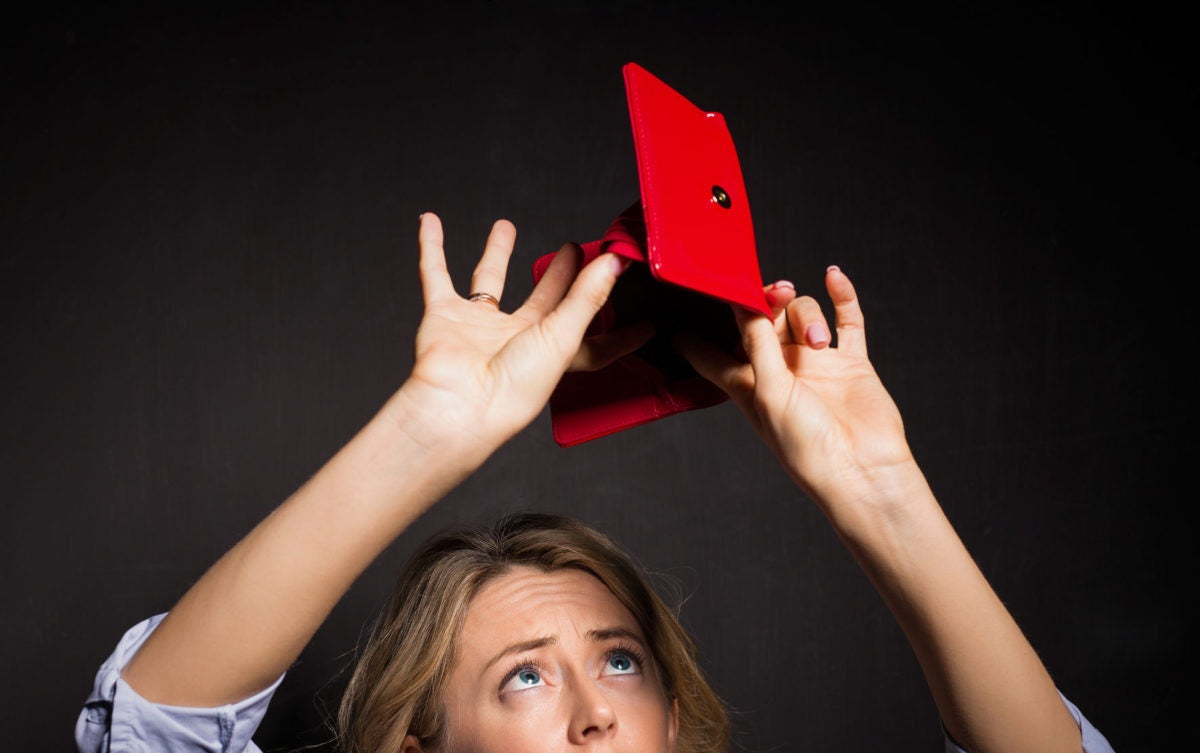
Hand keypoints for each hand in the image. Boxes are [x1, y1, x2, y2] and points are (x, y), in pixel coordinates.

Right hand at [386, 213, 644, 462]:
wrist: (459, 403)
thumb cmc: (513, 387)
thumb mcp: (563, 336)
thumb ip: (588, 297)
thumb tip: (615, 264)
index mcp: (552, 351)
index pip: (593, 337)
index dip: (619, 329)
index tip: (644, 320)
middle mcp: (517, 339)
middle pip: (543, 300)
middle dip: (559, 276)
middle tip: (574, 249)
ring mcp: (479, 328)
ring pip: (488, 281)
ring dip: (496, 254)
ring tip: (505, 227)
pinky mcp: (445, 317)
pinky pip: (436, 275)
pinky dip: (431, 248)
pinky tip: (430, 222)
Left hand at [677, 267, 915, 514]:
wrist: (861, 469)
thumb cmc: (806, 445)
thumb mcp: (769, 392)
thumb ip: (756, 344)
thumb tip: (742, 304)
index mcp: (748, 384)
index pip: (712, 356)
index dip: (694, 339)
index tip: (674, 318)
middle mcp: (779, 371)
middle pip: (764, 320)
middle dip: (768, 301)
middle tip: (778, 293)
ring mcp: (815, 364)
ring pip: (803, 316)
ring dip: (808, 316)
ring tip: (818, 342)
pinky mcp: (850, 364)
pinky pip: (846, 321)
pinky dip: (841, 297)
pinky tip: (834, 276)